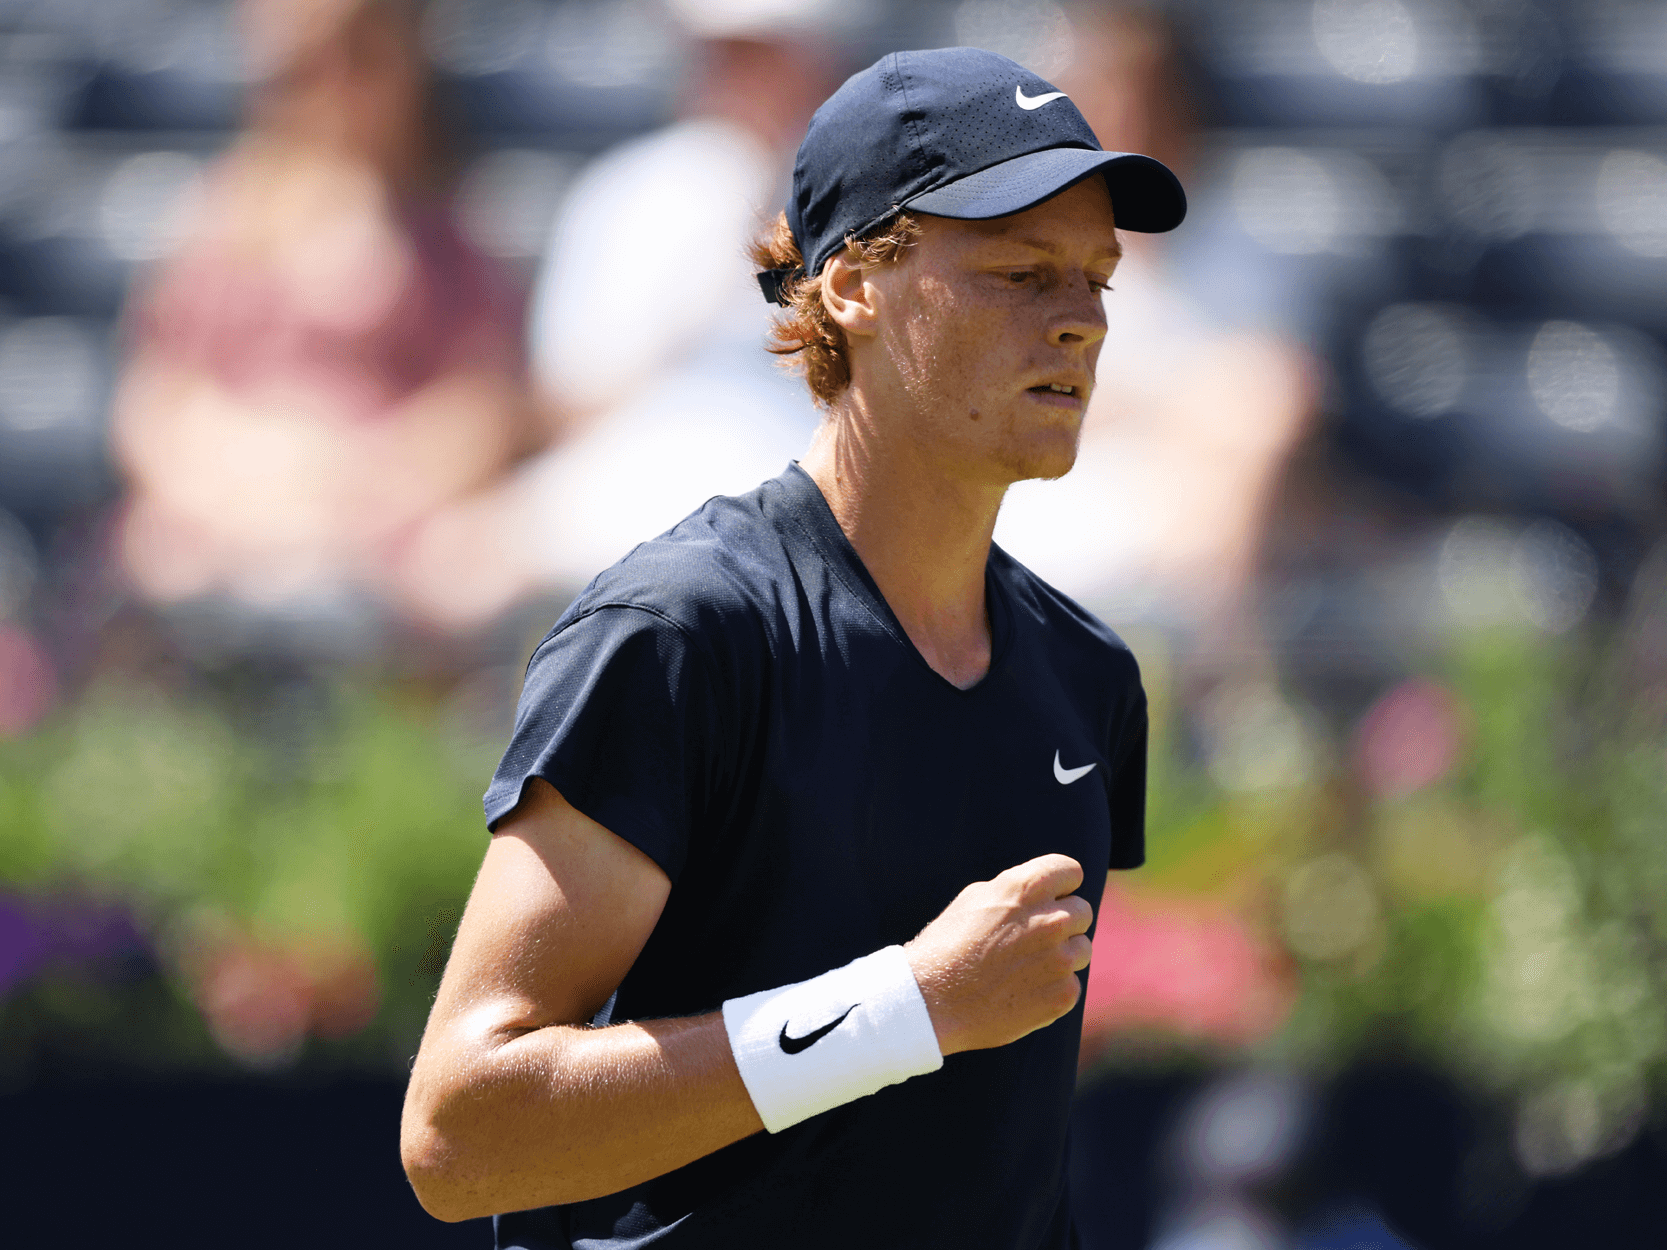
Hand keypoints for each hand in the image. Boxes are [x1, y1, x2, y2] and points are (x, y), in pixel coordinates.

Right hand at [903, 854, 1092, 1055]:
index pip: (1071, 871)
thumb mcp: (975, 899)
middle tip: (1034, 939)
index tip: (1049, 899)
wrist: (932, 1001)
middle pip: (1082, 910)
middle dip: (1063, 921)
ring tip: (1026, 967)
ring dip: (1062, 955)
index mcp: (1026, 888)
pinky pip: (1072, 983)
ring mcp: (1060, 959)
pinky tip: (1023, 991)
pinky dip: (1053, 988)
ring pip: (1082, 948)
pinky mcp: (1063, 994)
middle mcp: (1050, 920)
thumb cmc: (948, 945)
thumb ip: (1017, 890)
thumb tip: (1044, 893)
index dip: (1059, 885)